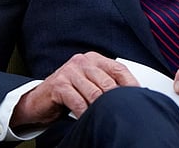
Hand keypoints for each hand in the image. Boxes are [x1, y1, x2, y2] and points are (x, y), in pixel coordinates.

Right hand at [11, 52, 138, 127]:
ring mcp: (69, 72)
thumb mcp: (89, 84)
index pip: (118, 68)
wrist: (38, 100)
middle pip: (107, 82)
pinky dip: (84, 112)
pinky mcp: (59, 85)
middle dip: (115, 99)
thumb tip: (132, 95)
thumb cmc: (68, 93)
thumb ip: (106, 84)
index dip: (131, 83)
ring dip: (100, 108)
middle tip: (122, 111)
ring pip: (94, 93)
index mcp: (93, 59)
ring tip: (106, 117)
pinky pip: (77, 101)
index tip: (140, 96)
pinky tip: (87, 118)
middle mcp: (82, 61)